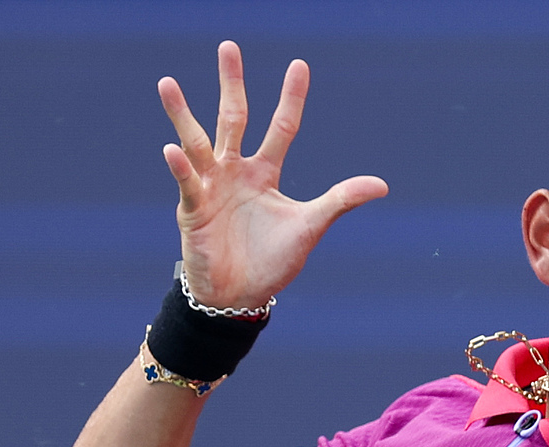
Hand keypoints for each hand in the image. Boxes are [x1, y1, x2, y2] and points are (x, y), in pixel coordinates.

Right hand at [158, 42, 388, 309]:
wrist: (239, 298)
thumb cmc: (272, 262)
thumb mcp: (310, 227)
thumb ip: (339, 201)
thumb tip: (382, 184)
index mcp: (265, 173)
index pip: (282, 127)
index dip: (292, 98)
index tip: (300, 65)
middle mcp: (235, 172)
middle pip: (234, 118)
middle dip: (231, 84)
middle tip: (229, 46)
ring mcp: (211, 187)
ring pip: (197, 142)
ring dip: (182, 114)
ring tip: (167, 82)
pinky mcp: (192, 210)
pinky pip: (187, 183)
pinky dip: (180, 167)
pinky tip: (172, 149)